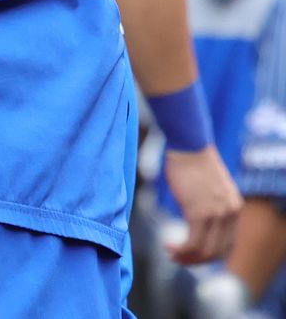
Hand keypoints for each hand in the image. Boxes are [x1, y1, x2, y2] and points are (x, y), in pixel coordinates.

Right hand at [162, 143, 240, 263]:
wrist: (188, 145)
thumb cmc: (192, 163)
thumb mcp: (209, 189)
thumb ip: (210, 206)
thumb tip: (197, 221)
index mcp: (235, 209)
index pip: (227, 245)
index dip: (209, 255)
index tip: (191, 255)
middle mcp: (230, 214)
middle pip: (218, 252)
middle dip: (197, 260)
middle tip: (178, 259)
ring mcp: (216, 215)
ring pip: (206, 250)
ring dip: (187, 258)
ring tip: (171, 254)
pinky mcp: (200, 213)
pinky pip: (193, 242)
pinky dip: (182, 251)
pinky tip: (169, 248)